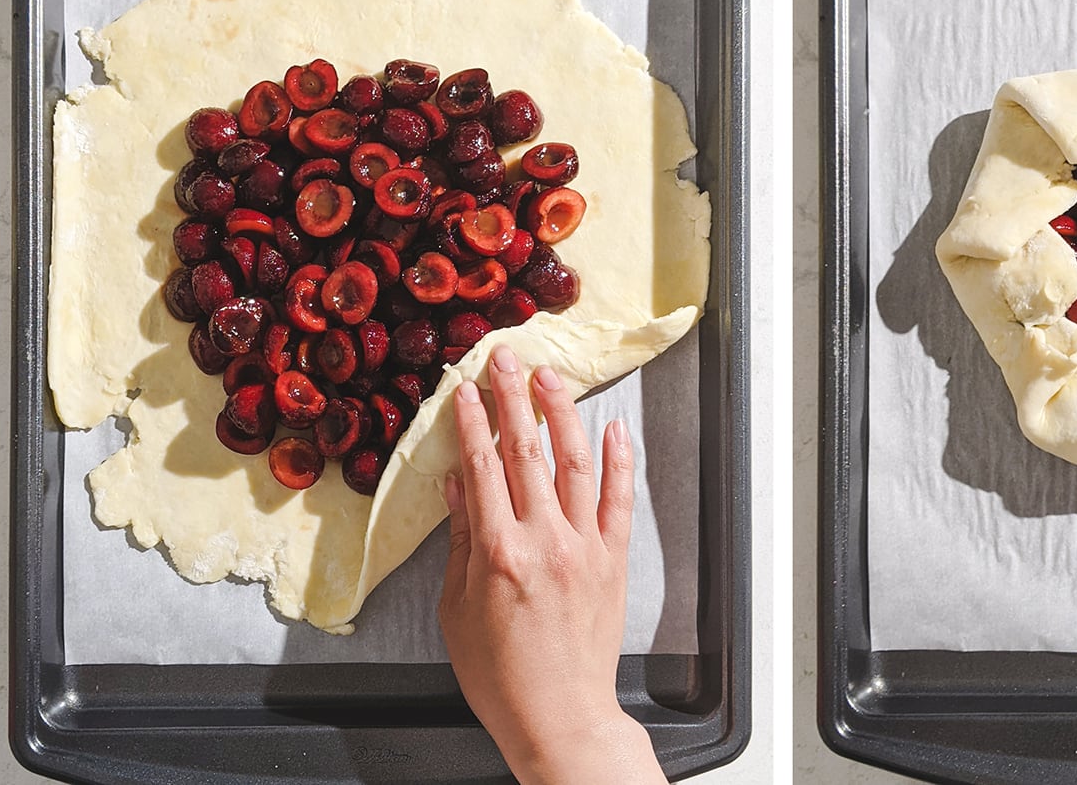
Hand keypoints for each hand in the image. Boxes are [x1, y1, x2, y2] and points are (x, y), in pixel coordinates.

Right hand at [438, 344, 664, 784]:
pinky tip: (614, 427)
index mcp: (498, 553)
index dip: (473, 422)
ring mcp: (585, 548)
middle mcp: (545, 541)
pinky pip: (619, 499)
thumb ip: (459, 541)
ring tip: (550, 378)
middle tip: (505, 360)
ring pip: (575, 463)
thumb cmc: (501, 675)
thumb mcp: (457, 609)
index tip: (464, 390)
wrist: (559, 716)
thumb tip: (457, 483)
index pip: (483, 468)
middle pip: (527, 452)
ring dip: (562, 413)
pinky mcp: (613, 559)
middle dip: (513, 398)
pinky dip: (619, 459)